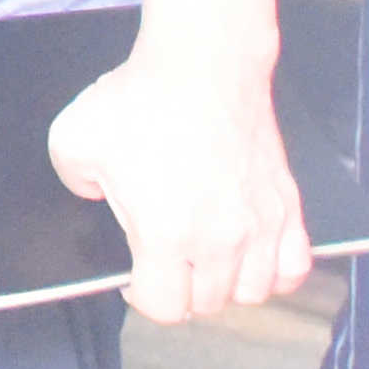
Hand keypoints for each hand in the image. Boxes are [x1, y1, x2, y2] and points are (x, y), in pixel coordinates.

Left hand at [48, 43, 313, 324]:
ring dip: (228, 284)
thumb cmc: (141, 98)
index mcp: (167, 235)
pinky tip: (254, 256)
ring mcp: (261, 225)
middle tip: (168, 262)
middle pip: (209, 302)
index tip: (135, 277)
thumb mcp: (73, 139)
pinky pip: (296, 266)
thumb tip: (94, 199)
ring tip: (207, 260)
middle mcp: (221, 241)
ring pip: (254, 291)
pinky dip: (276, 271)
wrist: (202, 63)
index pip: (165, 306)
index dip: (144, 297)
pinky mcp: (288, 205)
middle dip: (183, 288)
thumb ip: (74, 183)